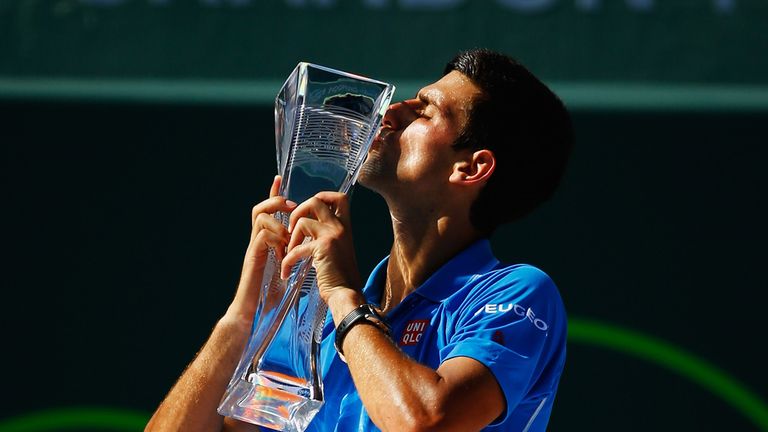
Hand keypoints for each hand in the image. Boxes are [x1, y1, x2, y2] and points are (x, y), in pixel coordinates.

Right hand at [226, 176, 296, 322]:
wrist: (254, 314)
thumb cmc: (270, 294)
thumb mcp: (287, 268)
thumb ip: (294, 253)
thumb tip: (311, 246)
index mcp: (267, 241)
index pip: (268, 212)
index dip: (273, 194)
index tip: (280, 177)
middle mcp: (258, 241)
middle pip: (259, 208)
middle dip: (275, 200)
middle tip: (291, 205)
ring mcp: (254, 249)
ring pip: (260, 218)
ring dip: (278, 221)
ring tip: (289, 234)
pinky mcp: (252, 258)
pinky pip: (262, 236)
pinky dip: (275, 237)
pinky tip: (283, 249)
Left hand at [280, 192, 361, 303]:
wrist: (345, 294)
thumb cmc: (340, 276)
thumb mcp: (339, 249)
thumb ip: (329, 236)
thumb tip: (309, 229)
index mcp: (346, 226)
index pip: (339, 197)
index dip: (322, 196)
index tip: (309, 210)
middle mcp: (341, 227)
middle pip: (316, 201)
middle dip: (298, 211)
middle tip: (293, 230)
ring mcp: (332, 235)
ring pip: (303, 221)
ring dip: (291, 237)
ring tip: (289, 252)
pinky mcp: (322, 247)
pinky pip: (296, 247)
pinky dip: (287, 260)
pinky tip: (286, 271)